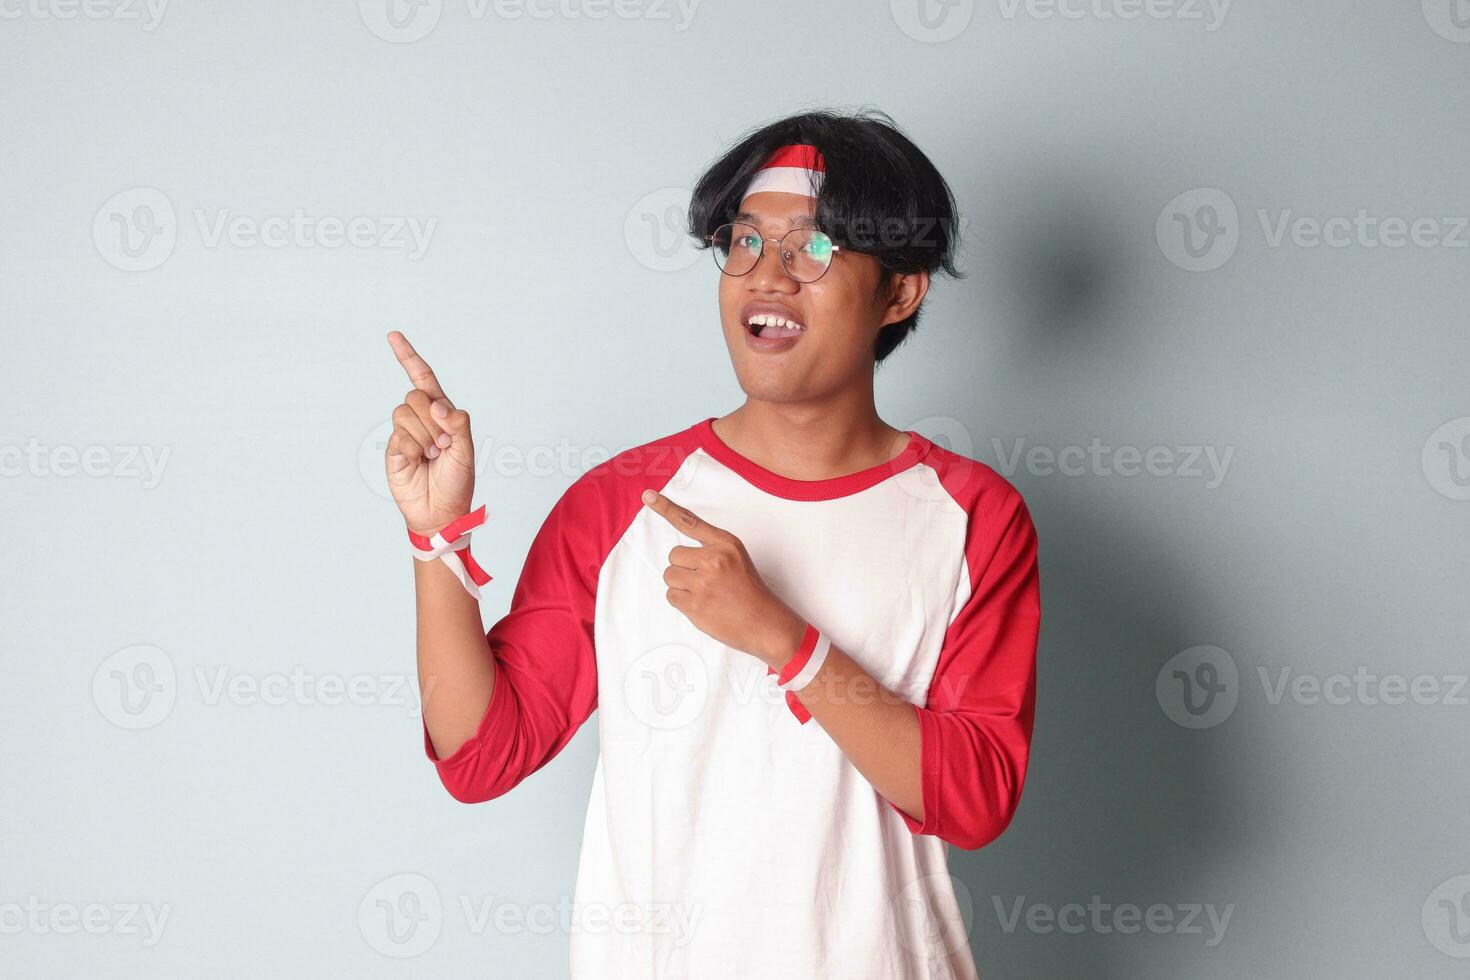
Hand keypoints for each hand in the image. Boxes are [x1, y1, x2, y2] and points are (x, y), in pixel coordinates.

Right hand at [385, 331, 475, 536]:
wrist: (441, 511)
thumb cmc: (457, 481)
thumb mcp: (467, 449)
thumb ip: (457, 422)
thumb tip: (436, 403)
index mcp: (442, 413)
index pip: (423, 378)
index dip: (408, 357)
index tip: (393, 336)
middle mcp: (422, 419)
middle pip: (416, 396)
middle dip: (433, 420)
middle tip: (443, 445)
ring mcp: (406, 433)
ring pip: (405, 413)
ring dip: (424, 436)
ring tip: (432, 455)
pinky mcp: (393, 448)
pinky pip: (399, 436)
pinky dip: (413, 449)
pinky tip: (419, 462)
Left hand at [642, 489, 806, 667]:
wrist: (763, 622)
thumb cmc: (749, 590)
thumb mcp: (737, 558)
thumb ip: (712, 551)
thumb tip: (679, 555)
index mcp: (725, 544)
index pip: (690, 522)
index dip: (666, 508)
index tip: (648, 496)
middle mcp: (713, 559)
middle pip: (673, 556)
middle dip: (682, 568)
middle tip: (703, 580)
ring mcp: (703, 583)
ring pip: (670, 576)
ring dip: (681, 585)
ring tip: (704, 593)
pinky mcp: (695, 605)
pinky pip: (671, 596)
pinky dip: (682, 601)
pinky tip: (701, 605)